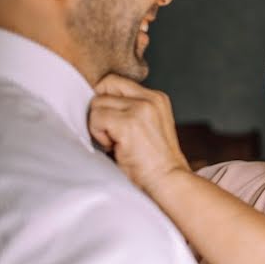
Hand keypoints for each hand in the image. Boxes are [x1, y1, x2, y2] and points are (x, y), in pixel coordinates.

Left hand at [88, 74, 190, 193]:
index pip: (115, 81)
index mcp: (156, 98)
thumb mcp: (146, 127)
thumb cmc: (154, 163)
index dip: (105, 99)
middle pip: (103, 87)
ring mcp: (141, 109)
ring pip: (96, 103)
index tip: (110, 122)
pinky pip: (96, 118)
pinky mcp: (129, 122)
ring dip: (99, 126)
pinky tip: (116, 148)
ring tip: (118, 143)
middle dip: (101, 111)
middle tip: (114, 135)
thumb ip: (129, 110)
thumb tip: (95, 102)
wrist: (168, 182)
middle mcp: (151, 98)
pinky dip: (99, 135)